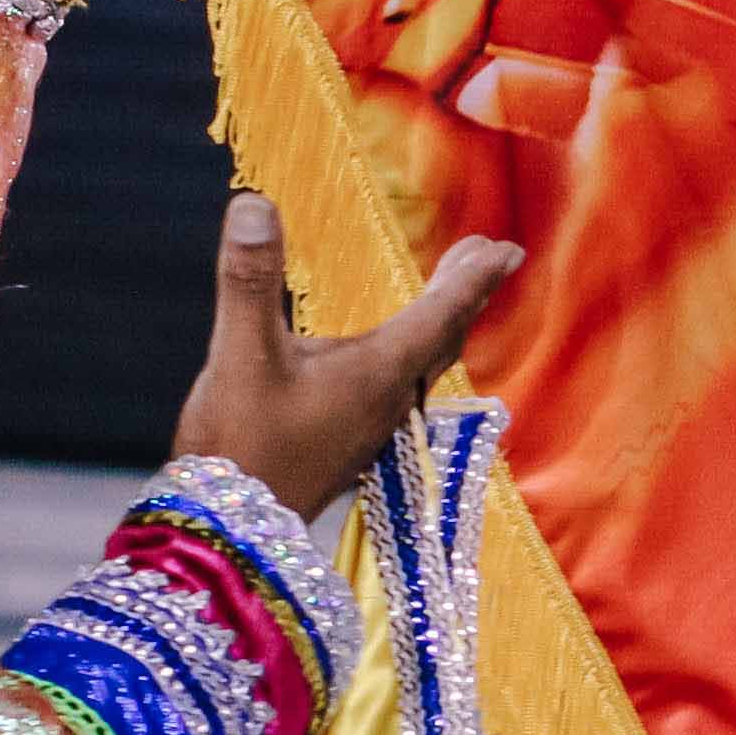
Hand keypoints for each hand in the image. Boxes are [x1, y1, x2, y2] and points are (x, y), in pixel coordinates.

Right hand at [173, 193, 515, 517]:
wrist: (228, 531)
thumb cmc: (238, 444)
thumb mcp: (239, 354)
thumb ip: (249, 279)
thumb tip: (254, 203)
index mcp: (377, 374)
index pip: (440, 315)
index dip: (474, 278)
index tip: (508, 249)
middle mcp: (388, 399)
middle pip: (443, 336)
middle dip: (467, 292)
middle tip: (494, 253)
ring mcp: (373, 424)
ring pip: (425, 363)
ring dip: (443, 320)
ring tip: (454, 286)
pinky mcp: (352, 440)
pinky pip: (403, 383)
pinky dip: (415, 351)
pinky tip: (396, 355)